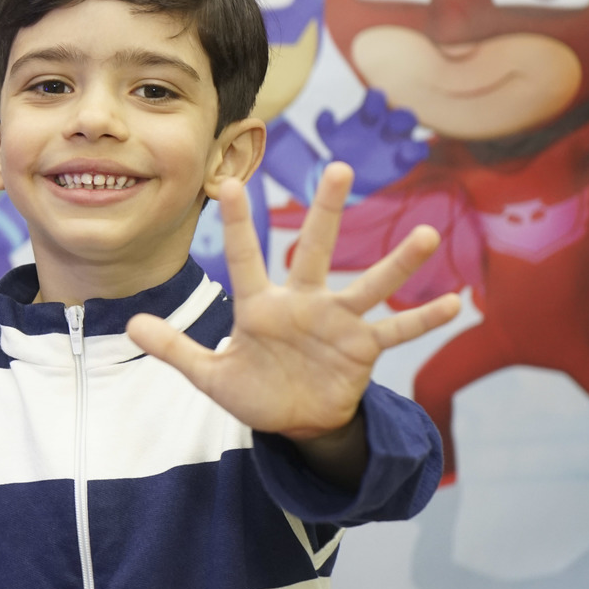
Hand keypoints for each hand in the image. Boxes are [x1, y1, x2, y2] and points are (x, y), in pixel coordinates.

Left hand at [127, 162, 459, 440]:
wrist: (296, 419)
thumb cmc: (255, 389)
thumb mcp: (211, 376)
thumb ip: (176, 348)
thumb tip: (132, 322)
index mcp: (262, 306)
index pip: (246, 258)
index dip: (237, 225)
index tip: (228, 184)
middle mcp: (303, 303)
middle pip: (315, 250)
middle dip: (327, 212)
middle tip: (340, 169)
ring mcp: (337, 322)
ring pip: (368, 284)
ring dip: (396, 263)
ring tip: (424, 235)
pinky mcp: (363, 348)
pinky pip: (396, 331)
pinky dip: (422, 319)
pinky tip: (456, 301)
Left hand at [316, 89, 427, 194]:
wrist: (351, 174)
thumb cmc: (344, 148)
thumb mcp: (330, 139)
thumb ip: (324, 126)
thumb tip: (326, 113)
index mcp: (370, 113)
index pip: (377, 98)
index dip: (375, 101)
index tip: (367, 114)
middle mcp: (388, 122)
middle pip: (400, 110)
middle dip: (397, 115)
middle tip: (388, 125)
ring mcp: (399, 139)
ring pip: (412, 124)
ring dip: (406, 126)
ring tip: (395, 135)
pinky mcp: (407, 157)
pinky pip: (419, 149)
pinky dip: (416, 150)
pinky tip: (403, 155)